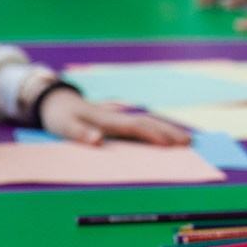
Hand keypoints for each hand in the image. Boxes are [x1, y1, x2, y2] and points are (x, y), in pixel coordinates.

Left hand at [37, 87, 192, 145]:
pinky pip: (142, 126)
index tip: (170, 144)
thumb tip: (97, 140)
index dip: (152, 135)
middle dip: (169, 132)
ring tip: (187, 139)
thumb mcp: (63, 127)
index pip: (134, 127)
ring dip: (167, 130)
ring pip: (148, 122)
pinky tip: (166, 137)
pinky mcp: (117, 122)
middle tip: (190, 142)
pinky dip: (157, 130)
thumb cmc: (59, 117)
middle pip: (148, 123)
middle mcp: (117, 118)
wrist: (56, 101)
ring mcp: (119, 119)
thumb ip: (80, 133)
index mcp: (106, 121)